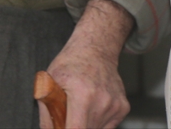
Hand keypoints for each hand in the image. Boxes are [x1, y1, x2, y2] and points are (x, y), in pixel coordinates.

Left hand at [40, 0, 133, 128]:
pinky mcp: (123, 107)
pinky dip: (97, 120)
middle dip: (74, 126)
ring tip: (80, 106)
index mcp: (83, 95)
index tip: (63, 127)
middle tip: (68, 114)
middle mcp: (102, 101)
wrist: (95, 49)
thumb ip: (47, 112)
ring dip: (86, 124)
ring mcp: (115, 105)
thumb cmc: (70, 64)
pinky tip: (92, 104)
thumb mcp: (49, 82)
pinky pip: (107, 126)